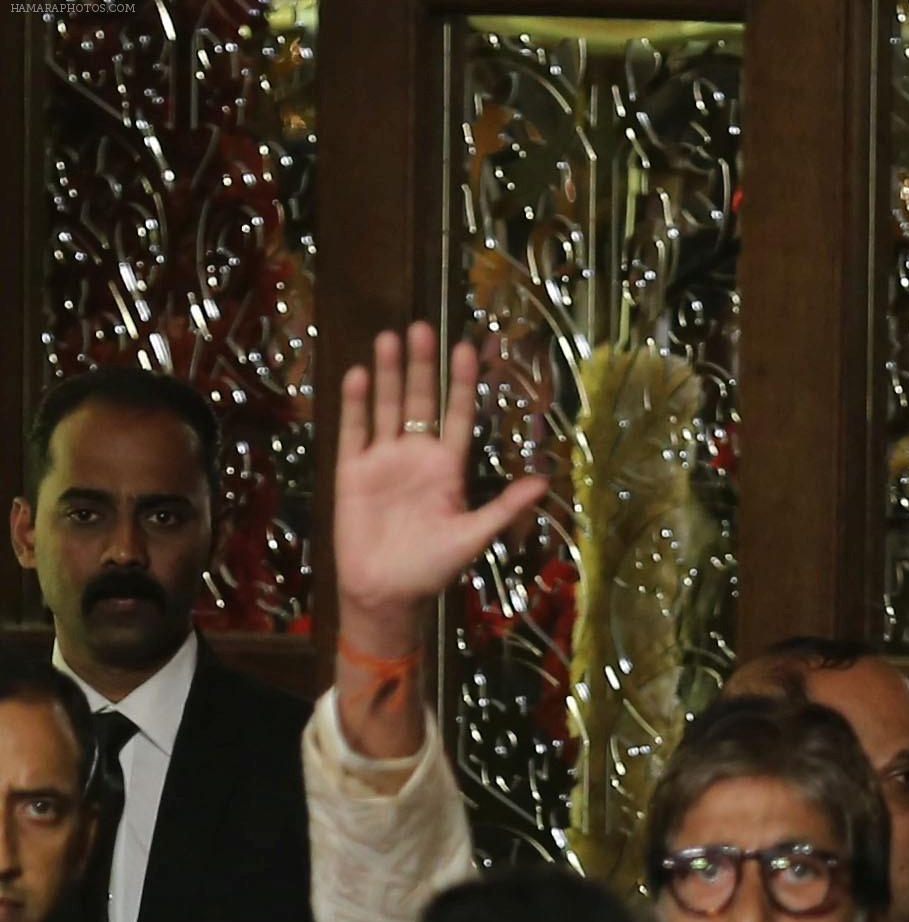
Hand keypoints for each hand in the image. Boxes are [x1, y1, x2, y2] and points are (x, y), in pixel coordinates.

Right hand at [334, 321, 546, 653]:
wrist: (386, 594)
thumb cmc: (431, 568)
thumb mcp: (473, 536)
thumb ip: (504, 506)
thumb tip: (544, 482)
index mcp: (447, 468)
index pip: (457, 416)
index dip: (462, 384)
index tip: (468, 348)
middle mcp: (415, 456)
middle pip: (418, 401)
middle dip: (421, 367)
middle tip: (422, 328)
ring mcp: (382, 460)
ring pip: (386, 407)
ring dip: (388, 375)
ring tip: (390, 338)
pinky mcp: (352, 471)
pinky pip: (354, 431)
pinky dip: (356, 405)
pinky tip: (359, 375)